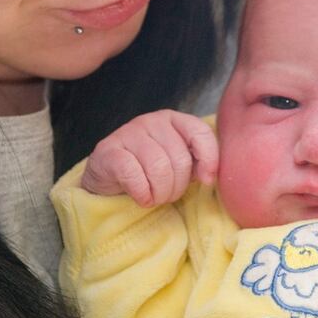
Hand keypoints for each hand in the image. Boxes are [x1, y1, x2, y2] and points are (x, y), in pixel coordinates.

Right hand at [80, 111, 218, 205]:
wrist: (109, 177)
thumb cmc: (150, 171)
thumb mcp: (178, 164)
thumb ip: (198, 162)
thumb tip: (209, 176)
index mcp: (174, 120)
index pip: (201, 132)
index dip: (209, 159)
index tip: (205, 181)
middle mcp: (152, 121)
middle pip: (180, 158)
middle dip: (178, 186)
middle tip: (168, 195)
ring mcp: (128, 132)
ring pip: (158, 168)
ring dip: (160, 193)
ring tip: (155, 197)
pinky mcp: (108, 150)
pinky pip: (134, 175)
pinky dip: (142, 194)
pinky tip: (141, 198)